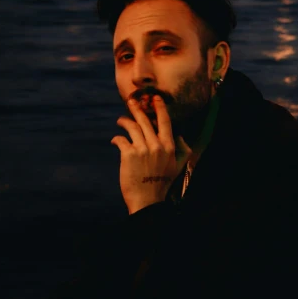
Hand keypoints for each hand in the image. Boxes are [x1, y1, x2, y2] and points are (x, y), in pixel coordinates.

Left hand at [111, 95, 191, 213]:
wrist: (147, 200)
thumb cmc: (162, 184)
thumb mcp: (178, 167)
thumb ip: (182, 150)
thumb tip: (180, 136)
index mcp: (169, 146)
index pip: (165, 121)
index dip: (160, 107)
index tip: (155, 98)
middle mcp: (156, 145)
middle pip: (145, 120)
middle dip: (137, 108)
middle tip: (131, 101)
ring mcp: (142, 149)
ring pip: (132, 127)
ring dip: (124, 121)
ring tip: (120, 121)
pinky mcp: (128, 154)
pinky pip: (121, 140)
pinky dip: (117, 138)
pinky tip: (115, 140)